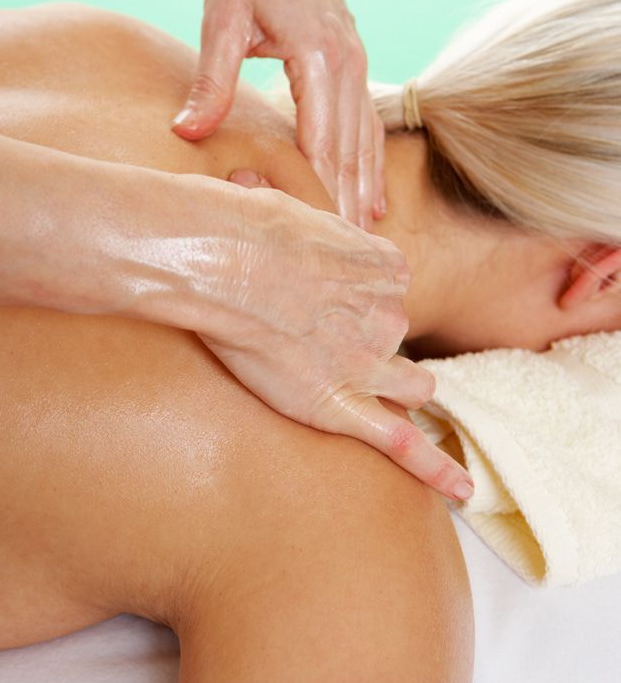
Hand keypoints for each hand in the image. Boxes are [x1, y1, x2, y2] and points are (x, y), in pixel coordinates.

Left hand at [172, 0, 384, 230]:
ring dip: (364, 192)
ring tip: (365, 245)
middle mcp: (350, 63)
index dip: (321, 195)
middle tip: (349, 263)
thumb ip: (211, 78)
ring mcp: (358, 62)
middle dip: (348, 206)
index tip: (320, 242)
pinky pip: (367, 124)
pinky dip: (370, 164)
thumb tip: (188, 132)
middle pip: (350, 150)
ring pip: (365, 141)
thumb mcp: (221, 16)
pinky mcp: (353, 62)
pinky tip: (373, 198)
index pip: (322, 143)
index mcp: (321, 55)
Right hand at [188, 170, 472, 501]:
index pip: (389, 293)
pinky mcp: (341, 403)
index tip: (327, 299)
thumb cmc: (241, 226)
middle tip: (318, 340)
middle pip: (397, 340)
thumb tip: (257, 192)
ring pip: (410, 386)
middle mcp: (387, 313)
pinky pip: (400, 442)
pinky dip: (435, 468)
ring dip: (396, 390)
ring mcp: (369, 361)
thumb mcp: (285, 205)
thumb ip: (297, 218)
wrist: (221, 258)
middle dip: (372, 344)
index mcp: (382, 266)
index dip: (358, 301)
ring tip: (358, 392)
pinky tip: (461, 490)